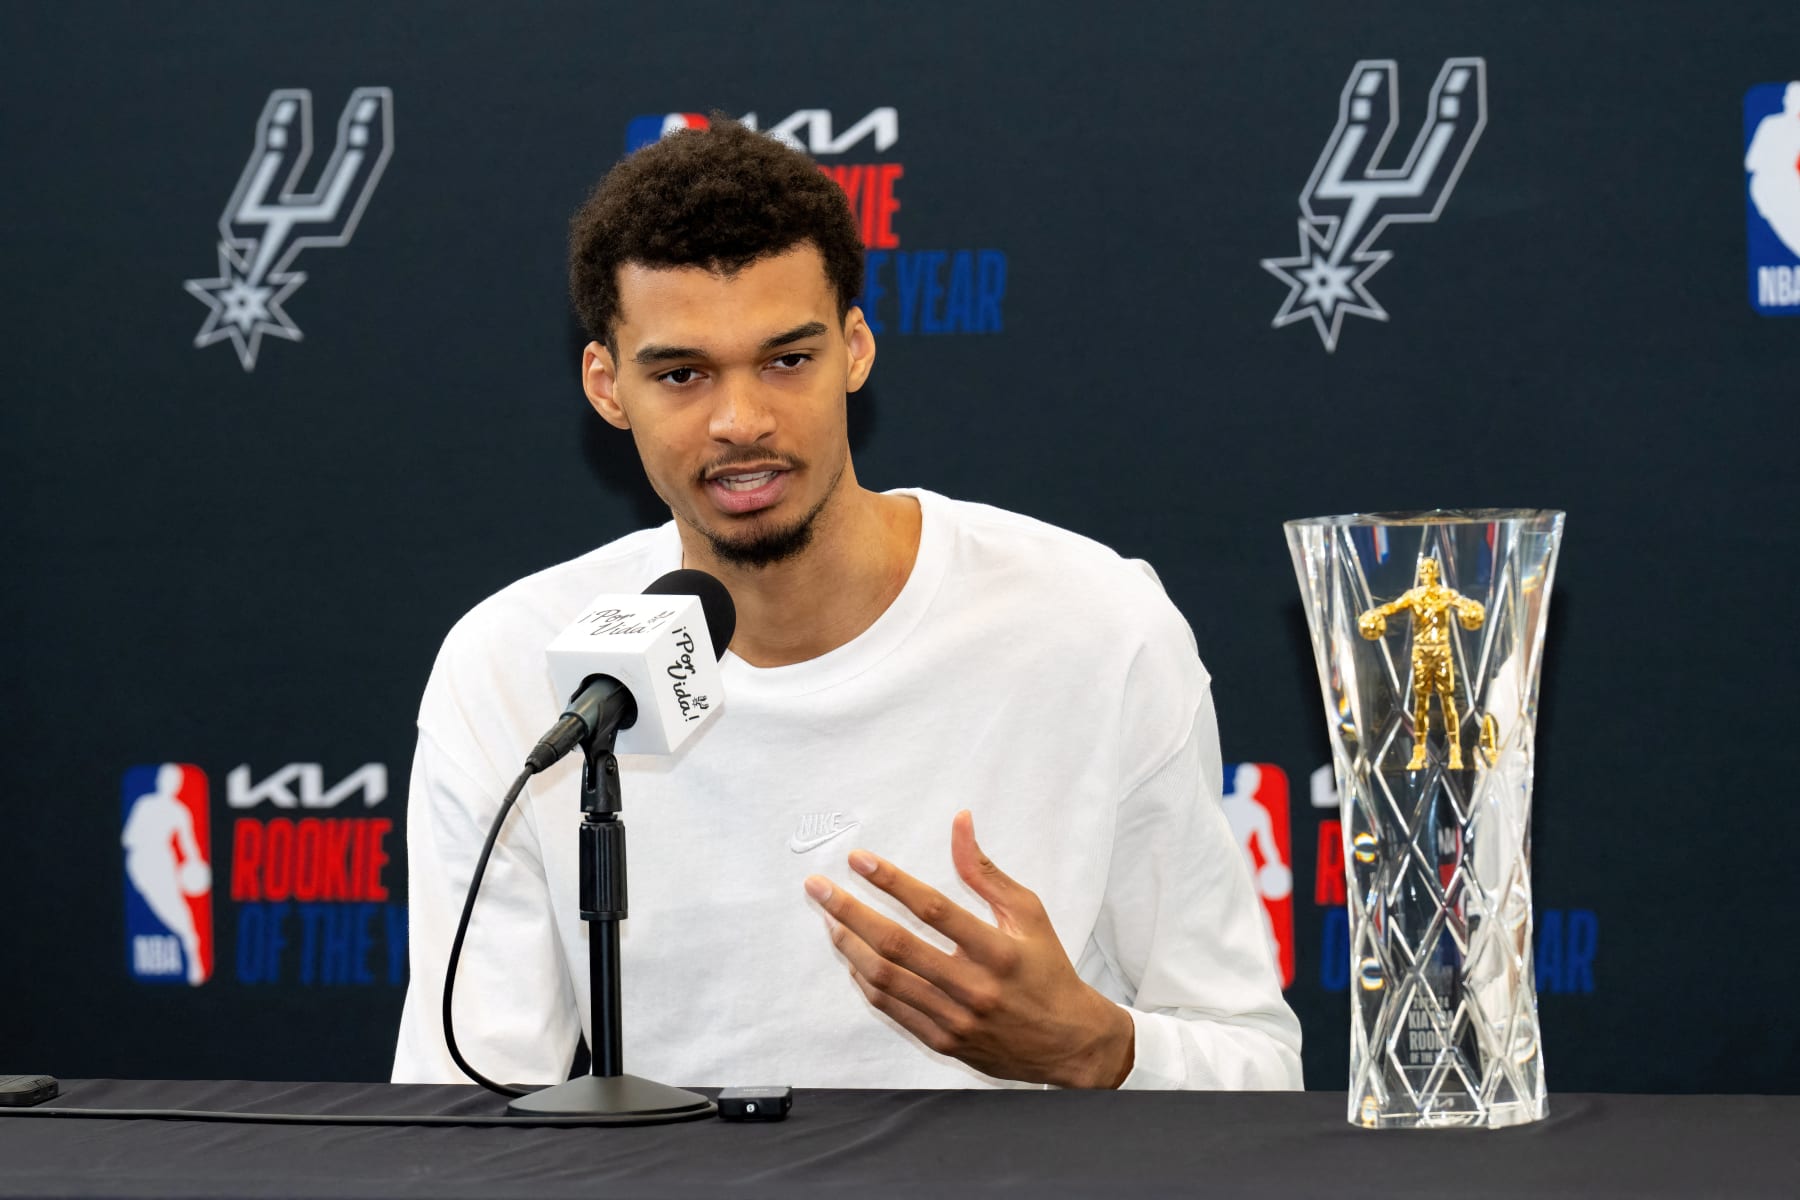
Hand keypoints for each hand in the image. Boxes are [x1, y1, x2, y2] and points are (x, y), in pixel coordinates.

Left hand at [803, 810, 1134, 1088]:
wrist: (1067, 1043)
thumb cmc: (1047, 970)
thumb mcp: (1028, 913)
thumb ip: (986, 872)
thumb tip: (959, 822)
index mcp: (998, 950)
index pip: (934, 909)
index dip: (892, 881)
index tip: (859, 859)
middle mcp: (973, 987)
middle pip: (896, 946)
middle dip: (848, 911)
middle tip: (817, 887)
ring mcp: (954, 1019)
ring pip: (885, 980)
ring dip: (849, 945)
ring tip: (827, 919)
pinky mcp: (942, 1042)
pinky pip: (890, 1008)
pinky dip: (865, 980)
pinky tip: (853, 956)